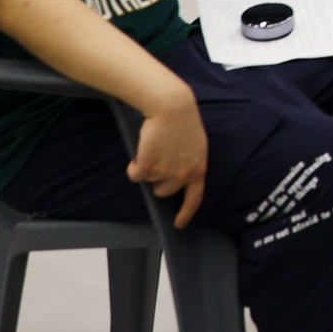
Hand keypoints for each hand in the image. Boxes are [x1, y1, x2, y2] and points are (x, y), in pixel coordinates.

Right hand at [126, 94, 208, 227]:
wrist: (172, 107)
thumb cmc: (184, 121)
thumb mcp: (197, 145)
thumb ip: (191, 162)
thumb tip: (180, 177)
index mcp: (198, 169)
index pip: (194, 198)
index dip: (186, 213)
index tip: (180, 223)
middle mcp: (182, 174)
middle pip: (164, 191)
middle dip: (159, 180)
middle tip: (158, 160)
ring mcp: (164, 172)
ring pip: (149, 180)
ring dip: (148, 168)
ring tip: (153, 147)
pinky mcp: (147, 166)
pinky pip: (135, 175)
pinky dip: (134, 166)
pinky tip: (140, 151)